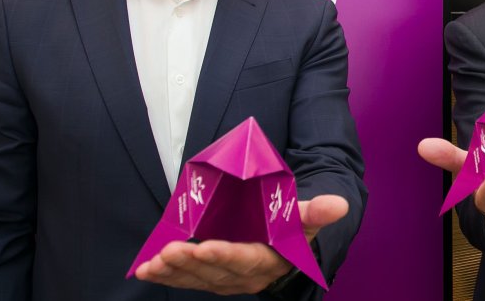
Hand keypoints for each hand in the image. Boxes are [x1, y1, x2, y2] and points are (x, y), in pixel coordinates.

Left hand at [134, 194, 348, 294]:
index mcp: (268, 261)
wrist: (283, 251)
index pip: (245, 260)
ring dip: (173, 272)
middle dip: (190, 263)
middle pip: (215, 272)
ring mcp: (224, 280)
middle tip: (168, 252)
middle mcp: (244, 277)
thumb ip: (316, 212)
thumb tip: (338, 204)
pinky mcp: (209, 278)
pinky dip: (166, 276)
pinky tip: (145, 270)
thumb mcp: (304, 220)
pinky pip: (186, 280)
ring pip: (196, 279)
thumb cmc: (290, 230)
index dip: (225, 255)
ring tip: (152, 263)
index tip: (204, 246)